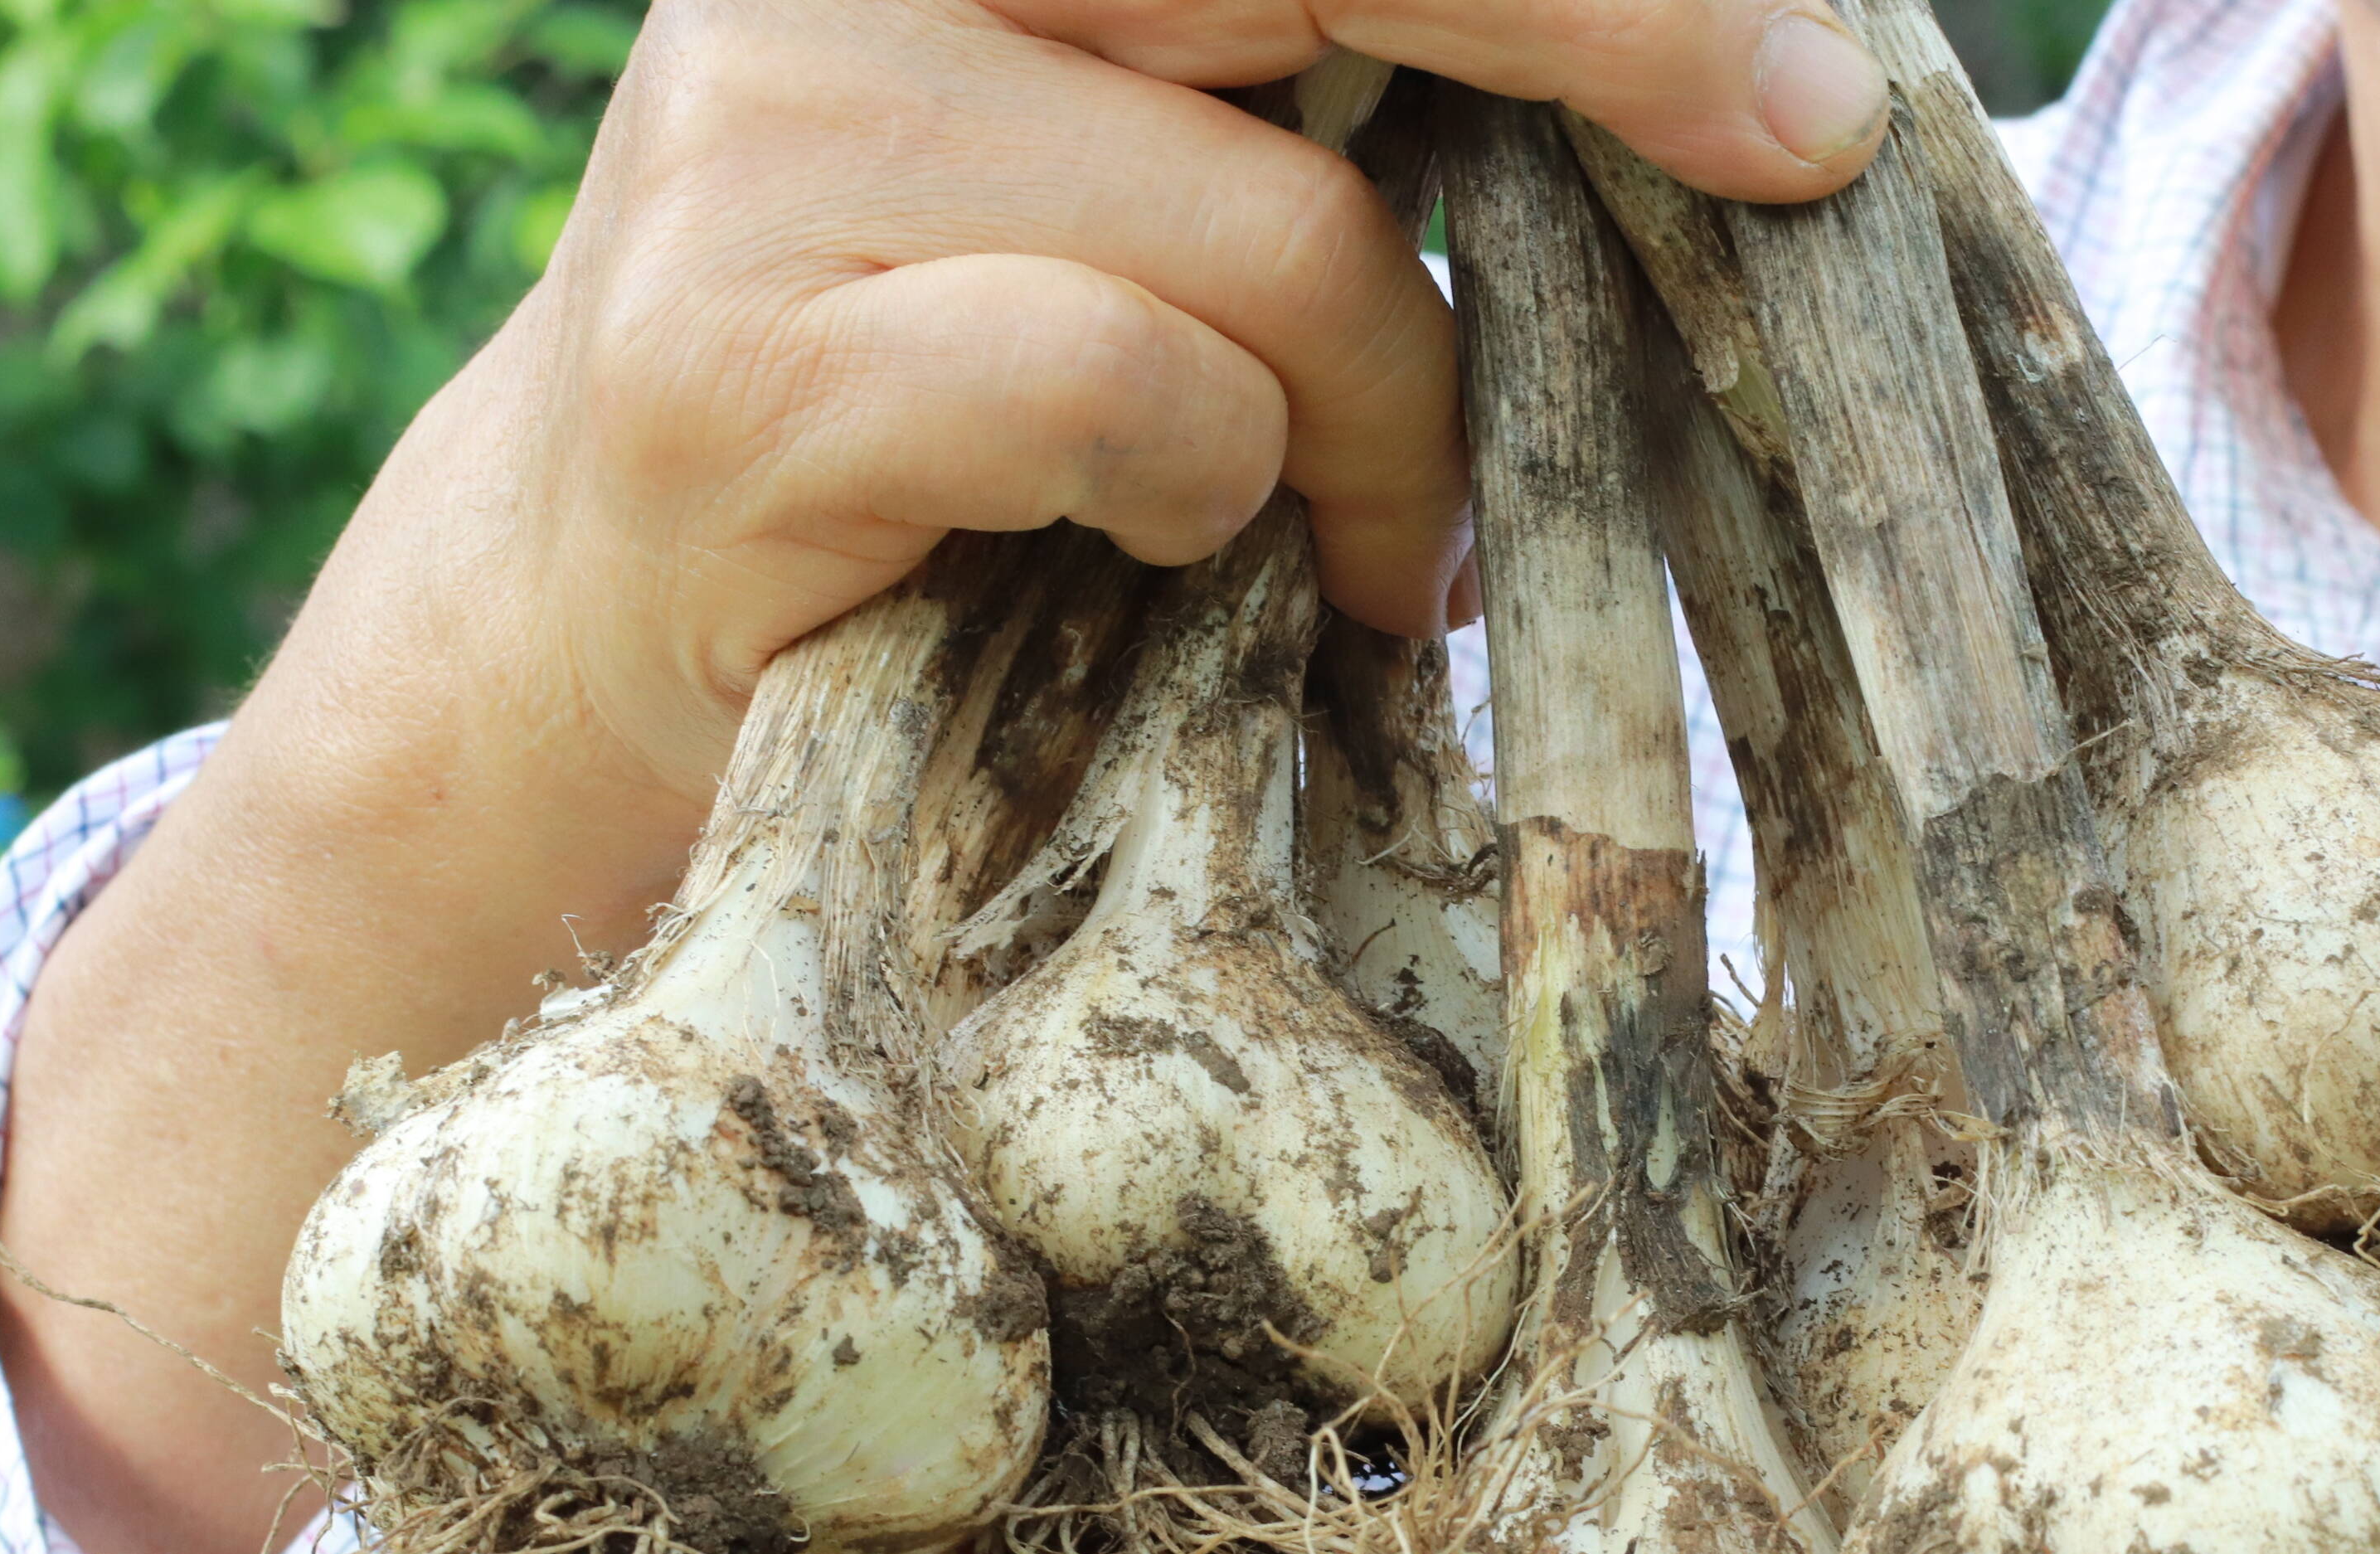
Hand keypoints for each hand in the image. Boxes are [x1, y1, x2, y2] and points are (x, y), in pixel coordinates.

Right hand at [0, 0, 1897, 1553]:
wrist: (577, 664)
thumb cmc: (918, 443)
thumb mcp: (1110, 211)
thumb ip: (1286, 116)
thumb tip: (1681, 93)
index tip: (1803, 28)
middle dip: (1612, 40)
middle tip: (1798, 141)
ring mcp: (764, 145)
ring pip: (1276, 230)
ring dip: (1378, 423)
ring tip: (1352, 549)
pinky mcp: (738, 363)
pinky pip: (1132, 386)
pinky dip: (1209, 497)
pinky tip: (1159, 556)